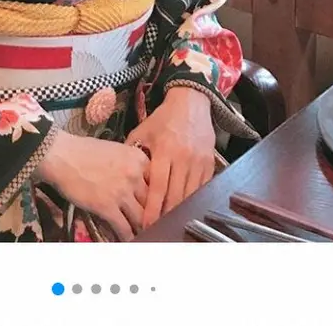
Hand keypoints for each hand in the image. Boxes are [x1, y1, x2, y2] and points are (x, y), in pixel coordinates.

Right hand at [35, 131, 149, 240]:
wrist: (61, 155)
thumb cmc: (84, 151)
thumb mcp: (116, 150)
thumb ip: (131, 165)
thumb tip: (139, 183)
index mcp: (139, 159)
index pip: (158, 182)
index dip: (158, 197)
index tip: (159, 207)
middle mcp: (135, 175)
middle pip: (153, 202)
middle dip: (153, 215)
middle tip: (155, 225)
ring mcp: (122, 192)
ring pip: (141, 218)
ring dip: (142, 229)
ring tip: (144, 236)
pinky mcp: (107, 207)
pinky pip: (124, 228)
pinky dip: (127, 237)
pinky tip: (127, 241)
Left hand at [125, 86, 215, 227]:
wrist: (191, 103)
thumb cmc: (164, 119)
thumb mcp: (143, 131)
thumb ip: (133, 152)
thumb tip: (122, 174)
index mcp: (164, 150)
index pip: (158, 187)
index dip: (152, 209)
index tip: (145, 225)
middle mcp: (183, 157)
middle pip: (175, 196)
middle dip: (165, 216)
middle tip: (155, 230)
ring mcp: (199, 161)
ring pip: (190, 196)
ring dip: (179, 212)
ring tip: (168, 224)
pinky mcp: (210, 163)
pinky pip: (202, 189)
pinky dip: (193, 201)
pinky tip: (185, 209)